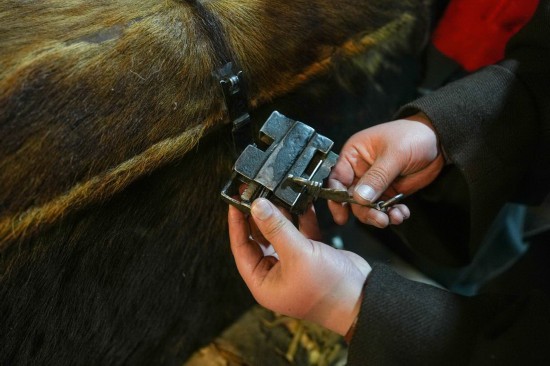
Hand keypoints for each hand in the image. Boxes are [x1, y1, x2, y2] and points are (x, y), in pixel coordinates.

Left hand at [228, 198, 370, 335]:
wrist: (364, 298)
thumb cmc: (329, 289)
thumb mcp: (298, 255)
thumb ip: (276, 228)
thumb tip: (257, 206)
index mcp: (263, 283)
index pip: (242, 248)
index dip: (237, 224)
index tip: (236, 201)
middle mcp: (275, 274)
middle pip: (259, 239)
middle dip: (259, 216)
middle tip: (254, 192)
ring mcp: (293, 265)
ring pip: (280, 234)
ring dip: (280, 215)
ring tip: (276, 192)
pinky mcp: (311, 256)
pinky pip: (300, 233)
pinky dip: (301, 219)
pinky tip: (301, 202)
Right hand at [329, 112, 444, 227]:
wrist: (438, 140)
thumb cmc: (412, 136)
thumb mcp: (394, 154)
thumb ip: (377, 177)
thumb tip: (359, 197)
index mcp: (354, 154)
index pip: (337, 178)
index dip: (336, 197)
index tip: (341, 213)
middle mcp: (361, 170)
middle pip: (352, 198)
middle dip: (364, 211)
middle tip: (379, 219)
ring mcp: (375, 183)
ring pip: (368, 206)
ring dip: (379, 215)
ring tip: (393, 218)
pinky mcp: (389, 191)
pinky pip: (385, 208)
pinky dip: (393, 214)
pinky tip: (402, 213)